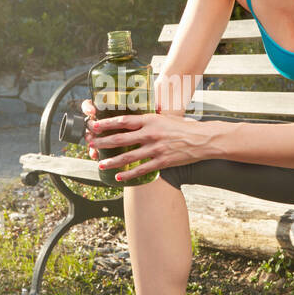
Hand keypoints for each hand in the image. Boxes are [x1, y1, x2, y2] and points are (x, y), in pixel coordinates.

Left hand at [80, 98, 212, 181]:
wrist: (202, 139)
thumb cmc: (184, 127)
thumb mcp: (165, 117)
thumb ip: (150, 118)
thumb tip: (137, 117)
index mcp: (150, 120)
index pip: (124, 120)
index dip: (107, 123)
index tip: (95, 125)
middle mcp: (150, 134)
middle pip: (121, 139)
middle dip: (103, 142)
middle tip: (91, 144)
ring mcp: (155, 149)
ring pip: (128, 157)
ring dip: (112, 161)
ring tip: (100, 163)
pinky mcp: (161, 162)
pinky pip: (141, 169)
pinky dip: (128, 175)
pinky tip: (118, 177)